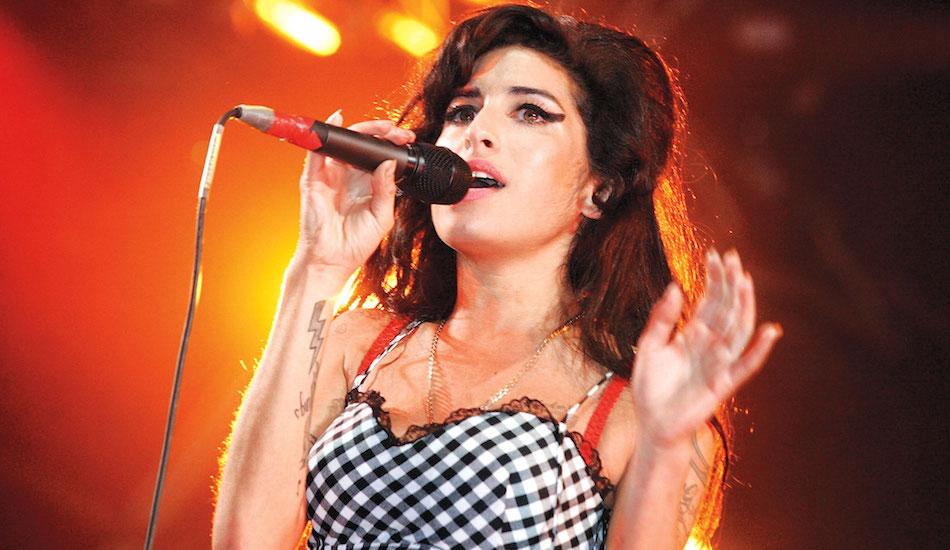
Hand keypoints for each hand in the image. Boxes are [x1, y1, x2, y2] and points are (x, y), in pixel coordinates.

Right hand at [292, 112, 414, 273]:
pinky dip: (325, 135)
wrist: (332, 261)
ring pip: (344, 143)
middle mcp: (348, 175)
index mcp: (366, 183)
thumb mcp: (382, 216)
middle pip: (362, 144)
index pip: (379, 155)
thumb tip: (389, 163)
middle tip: (397, 132)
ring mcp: (330, 175)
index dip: (392, 144)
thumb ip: (387, 189)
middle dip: (381, 132)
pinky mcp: (313, 178)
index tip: (408, 139)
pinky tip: (337, 120)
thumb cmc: (355, 243)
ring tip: (380, 128)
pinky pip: (317, 152)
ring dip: (361, 130)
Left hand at [631, 249, 780, 448]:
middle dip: (729, 284)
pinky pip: (746, 365)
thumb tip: (674, 286)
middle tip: (733, 257)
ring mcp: (719, 363)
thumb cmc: (652, 387)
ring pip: (738, 329)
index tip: (715, 254)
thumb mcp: (649, 345)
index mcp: (694, 334)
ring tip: (745, 281)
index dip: (713, 278)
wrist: (652, 423)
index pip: (709, 300)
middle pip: (726, 309)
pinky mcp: (723, 383)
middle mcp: (710, 345)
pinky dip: (759, 349)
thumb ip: (661, 318)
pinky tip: (771, 330)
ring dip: (744, 306)